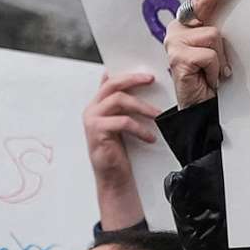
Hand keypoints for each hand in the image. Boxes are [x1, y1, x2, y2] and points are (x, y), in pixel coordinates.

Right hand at [84, 69, 162, 230]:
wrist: (113, 177)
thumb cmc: (119, 151)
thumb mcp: (123, 124)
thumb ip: (125, 106)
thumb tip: (142, 87)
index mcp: (97, 104)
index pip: (110, 81)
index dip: (126, 73)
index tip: (145, 71)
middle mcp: (92, 109)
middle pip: (113, 85)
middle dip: (134, 79)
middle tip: (152, 80)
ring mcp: (92, 120)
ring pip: (119, 100)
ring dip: (142, 106)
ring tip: (158, 114)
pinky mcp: (97, 132)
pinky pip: (122, 122)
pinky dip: (140, 128)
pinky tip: (150, 136)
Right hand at [166, 0, 238, 107]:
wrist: (199, 107)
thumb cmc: (208, 77)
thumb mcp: (214, 50)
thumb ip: (215, 30)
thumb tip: (231, 8)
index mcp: (185, 27)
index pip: (200, 3)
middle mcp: (176, 31)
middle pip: (205, 9)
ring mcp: (174, 44)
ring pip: (213, 35)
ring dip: (221, 58)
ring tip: (214, 71)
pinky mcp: (178, 58)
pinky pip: (210, 55)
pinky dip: (216, 69)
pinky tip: (209, 79)